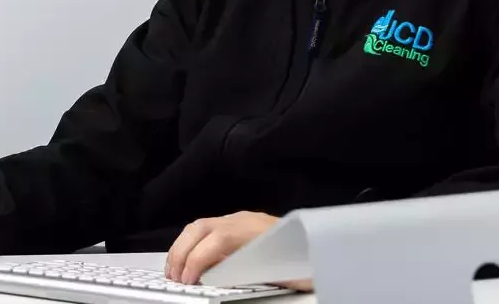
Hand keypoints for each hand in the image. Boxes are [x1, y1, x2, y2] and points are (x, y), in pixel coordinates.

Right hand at [164, 211, 312, 290]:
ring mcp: (241, 218)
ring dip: (182, 247)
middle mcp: (246, 219)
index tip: (188, 280)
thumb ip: (253, 274)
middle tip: (174, 278)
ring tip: (175, 270)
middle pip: (201, 228)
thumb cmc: (308, 260)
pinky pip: (207, 228)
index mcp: (257, 229)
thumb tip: (221, 279)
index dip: (198, 260)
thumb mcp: (284, 274)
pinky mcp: (240, 223)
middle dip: (181, 253)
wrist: (324, 243)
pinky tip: (189, 260)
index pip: (217, 239)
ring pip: (201, 225)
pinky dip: (191, 243)